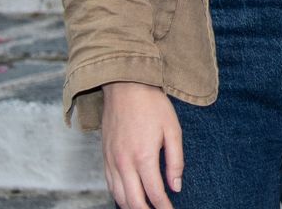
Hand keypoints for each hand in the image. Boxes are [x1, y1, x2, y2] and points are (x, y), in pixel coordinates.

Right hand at [100, 81, 183, 208]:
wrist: (125, 85)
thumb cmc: (152, 105)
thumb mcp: (173, 129)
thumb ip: (176, 161)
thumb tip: (176, 187)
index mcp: (144, 156)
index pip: (155, 193)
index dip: (164, 207)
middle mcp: (124, 162)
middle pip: (134, 201)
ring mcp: (112, 160)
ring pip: (119, 196)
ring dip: (132, 207)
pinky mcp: (104, 155)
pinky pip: (109, 184)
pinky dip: (119, 196)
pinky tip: (129, 197)